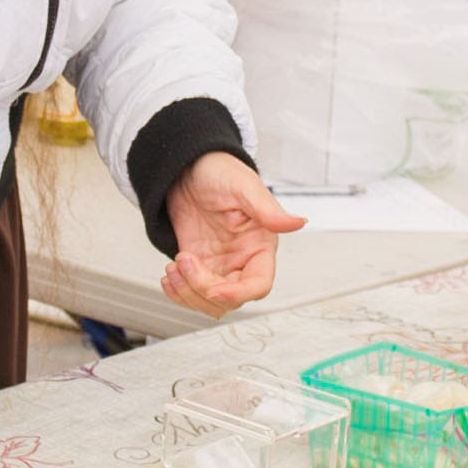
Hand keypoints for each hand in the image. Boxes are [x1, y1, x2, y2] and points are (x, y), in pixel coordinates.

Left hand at [163, 153, 304, 315]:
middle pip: (230, 298)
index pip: (259, 285)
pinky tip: (169, 273)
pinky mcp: (198, 264)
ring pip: (208, 301)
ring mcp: (219, 265)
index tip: (215, 290)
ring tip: (174, 266)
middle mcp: (242, 260)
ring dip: (187, 292)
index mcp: (260, 245)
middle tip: (184, 261)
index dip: (238, 294)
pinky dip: (177, 291)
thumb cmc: (221, 171)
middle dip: (203, 288)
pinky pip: (190, 291)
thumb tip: (297, 222)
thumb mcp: (244, 187)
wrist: (189, 166)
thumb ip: (269, 210)